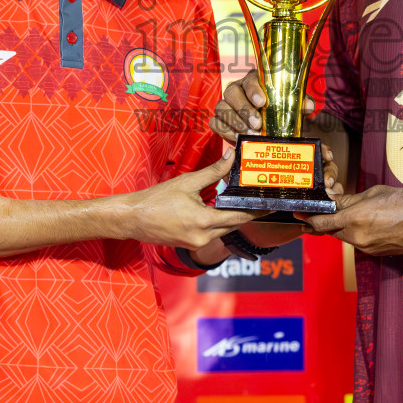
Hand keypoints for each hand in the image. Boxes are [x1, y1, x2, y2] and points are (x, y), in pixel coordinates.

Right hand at [120, 149, 260, 250]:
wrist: (132, 218)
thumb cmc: (156, 199)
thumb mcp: (187, 182)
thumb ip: (213, 171)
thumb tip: (231, 157)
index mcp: (203, 222)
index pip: (239, 218)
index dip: (257, 212)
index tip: (270, 206)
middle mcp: (202, 237)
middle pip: (233, 225)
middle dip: (244, 213)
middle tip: (257, 200)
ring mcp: (196, 244)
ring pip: (222, 231)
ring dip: (230, 218)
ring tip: (239, 203)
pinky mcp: (190, 245)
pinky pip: (211, 234)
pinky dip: (217, 223)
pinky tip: (217, 210)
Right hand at [209, 70, 316, 139]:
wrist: (268, 129)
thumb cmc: (279, 113)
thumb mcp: (291, 107)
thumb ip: (299, 104)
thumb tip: (308, 106)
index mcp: (253, 81)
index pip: (249, 79)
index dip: (253, 89)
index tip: (262, 102)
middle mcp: (236, 90)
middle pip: (231, 93)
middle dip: (243, 109)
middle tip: (257, 124)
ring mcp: (225, 105)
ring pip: (221, 108)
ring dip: (235, 122)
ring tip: (250, 134)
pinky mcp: (219, 121)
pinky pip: (214, 123)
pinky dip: (225, 131)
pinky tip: (238, 139)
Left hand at [302, 184, 402, 254]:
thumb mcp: (375, 193)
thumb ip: (351, 200)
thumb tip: (335, 202)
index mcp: (355, 219)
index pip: (321, 224)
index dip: (307, 219)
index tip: (299, 214)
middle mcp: (358, 238)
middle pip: (332, 231)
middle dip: (329, 220)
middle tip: (332, 207)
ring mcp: (367, 249)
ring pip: (346, 237)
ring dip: (345, 226)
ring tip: (361, 212)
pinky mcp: (377, 254)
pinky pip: (359, 243)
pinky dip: (359, 233)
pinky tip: (373, 222)